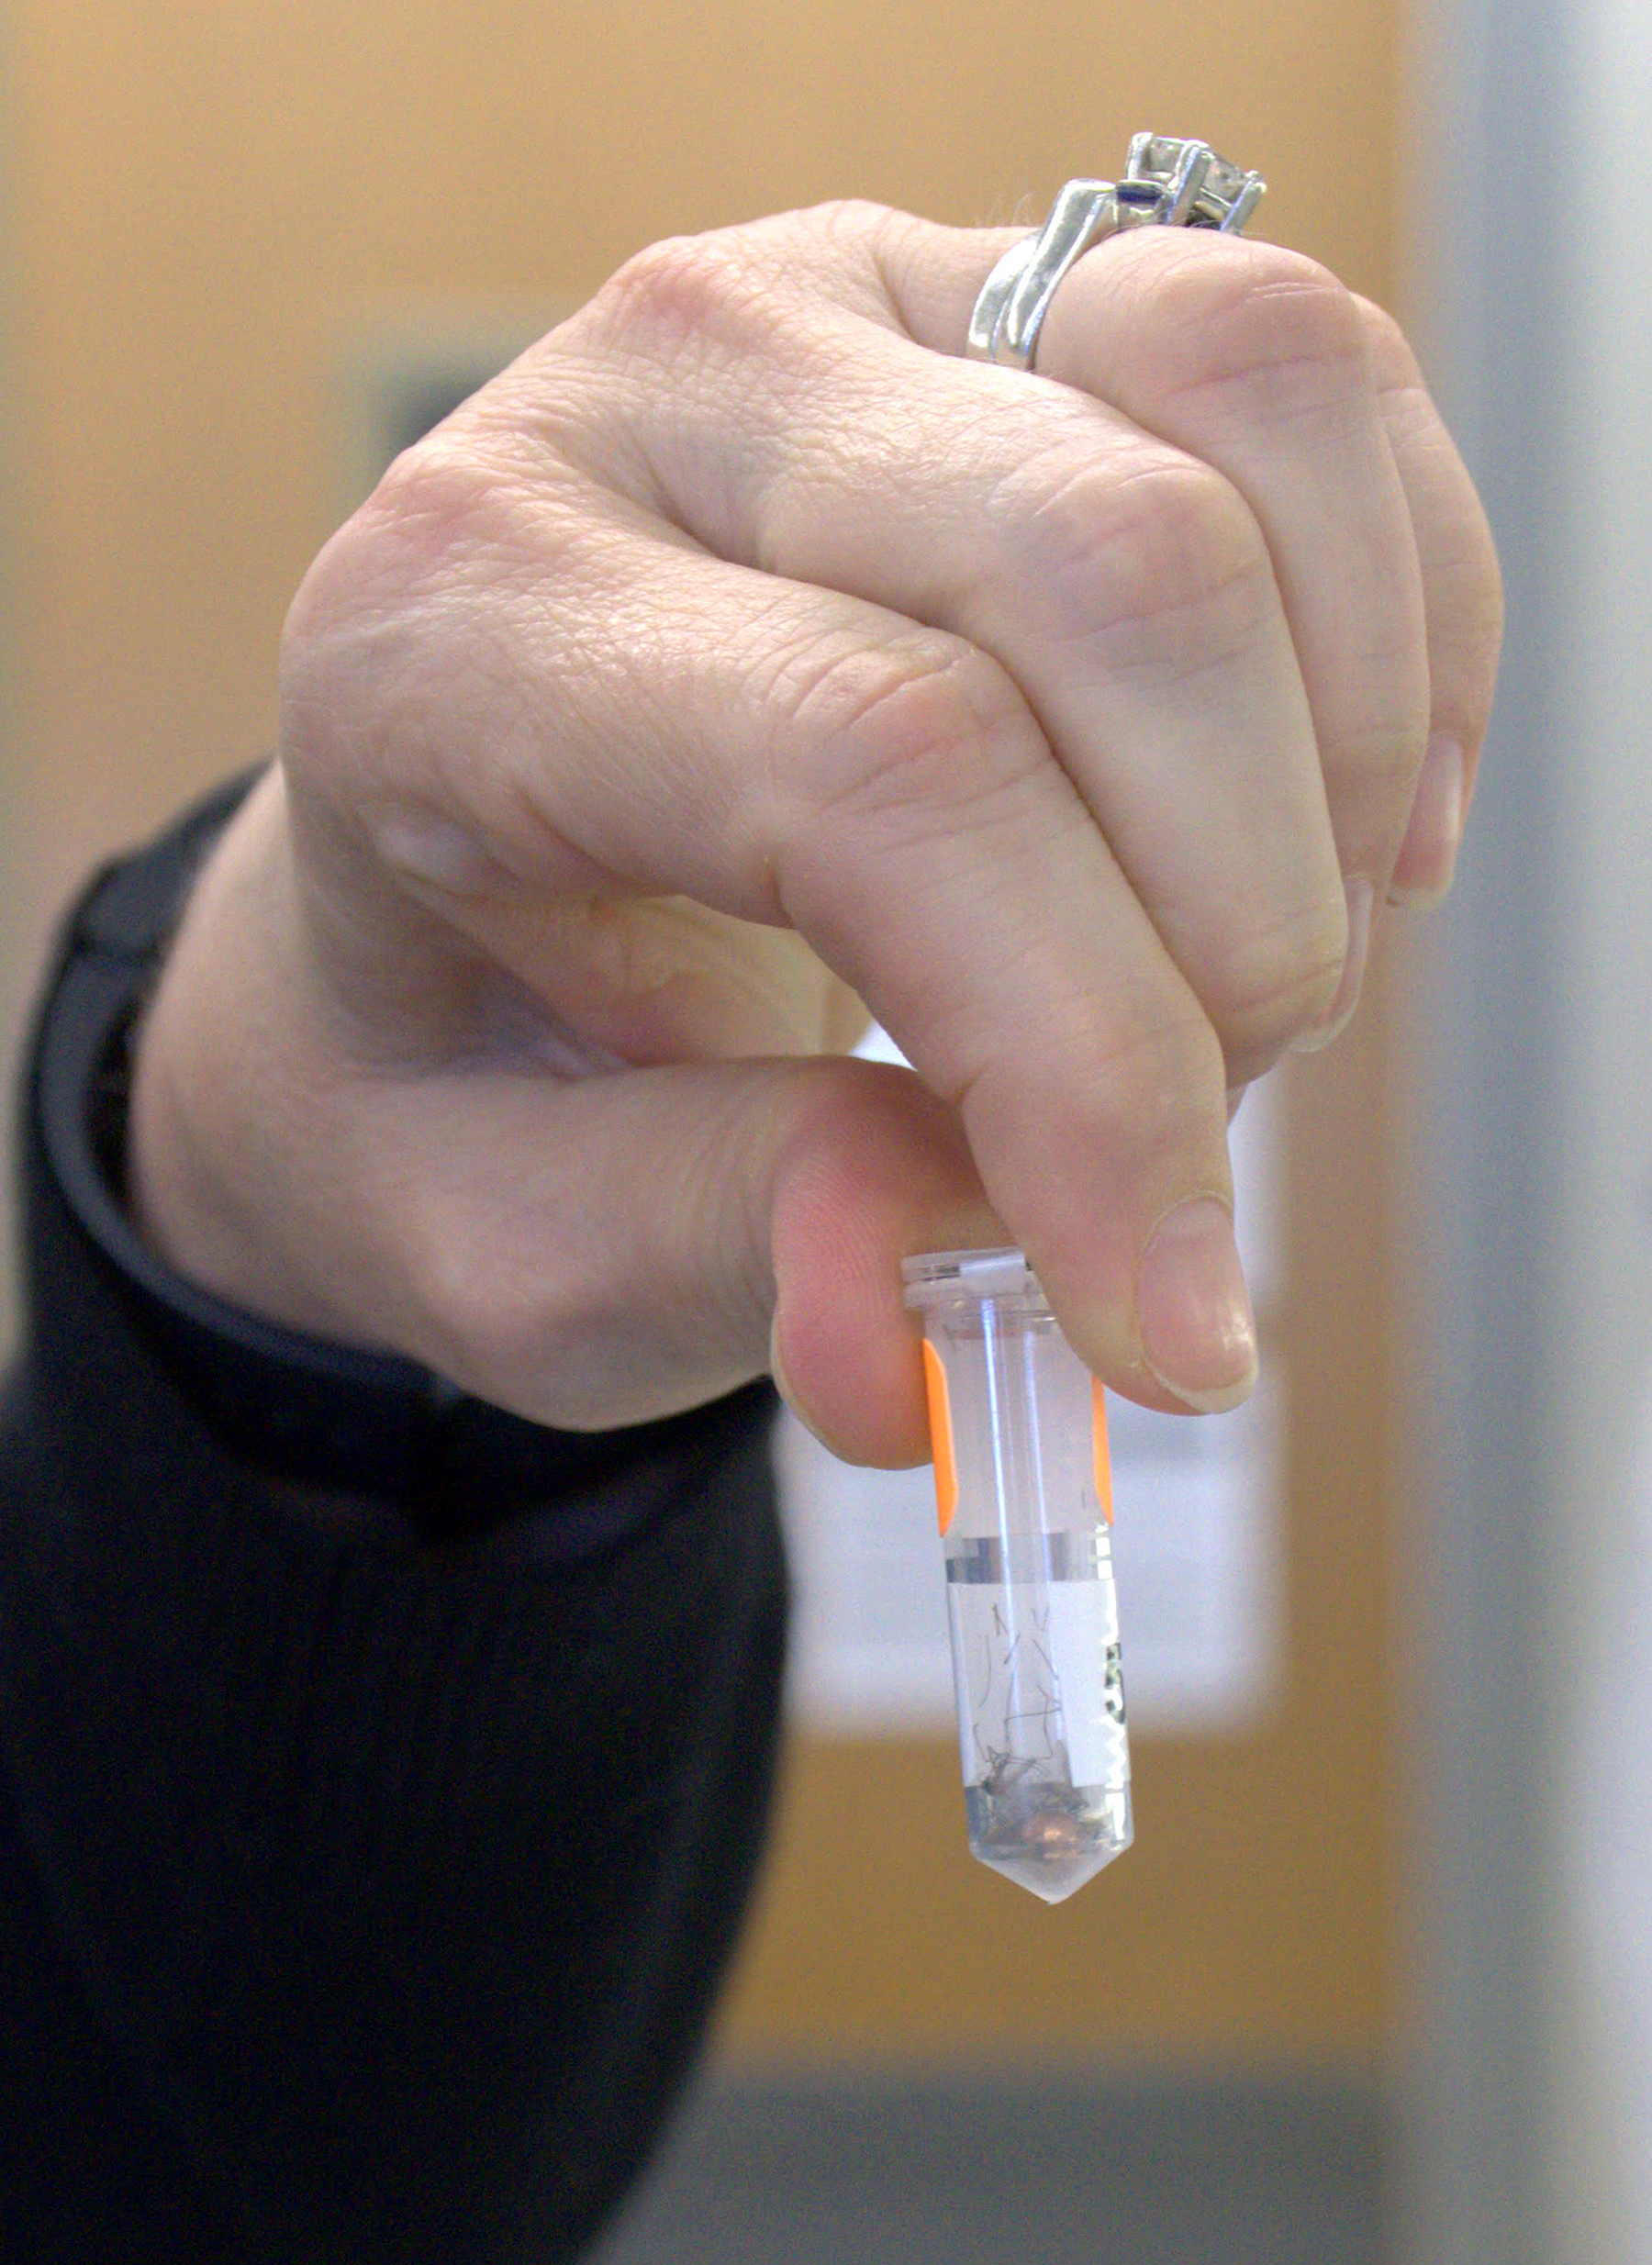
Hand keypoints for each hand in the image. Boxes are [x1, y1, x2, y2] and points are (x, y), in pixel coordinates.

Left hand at [129, 200, 1500, 1464]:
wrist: (459, 876)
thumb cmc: (481, 1061)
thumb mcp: (522, 1239)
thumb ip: (717, 1256)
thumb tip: (914, 1330)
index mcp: (462, 633)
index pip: (872, 769)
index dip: (1088, 1057)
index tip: (1167, 1313)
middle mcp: (651, 391)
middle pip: (1106, 574)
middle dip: (1237, 926)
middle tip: (1193, 1141)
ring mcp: (852, 297)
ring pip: (1241, 405)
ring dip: (1331, 760)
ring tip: (1259, 978)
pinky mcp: (1015, 284)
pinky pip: (1305, 369)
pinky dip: (1395, 625)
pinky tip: (1341, 833)